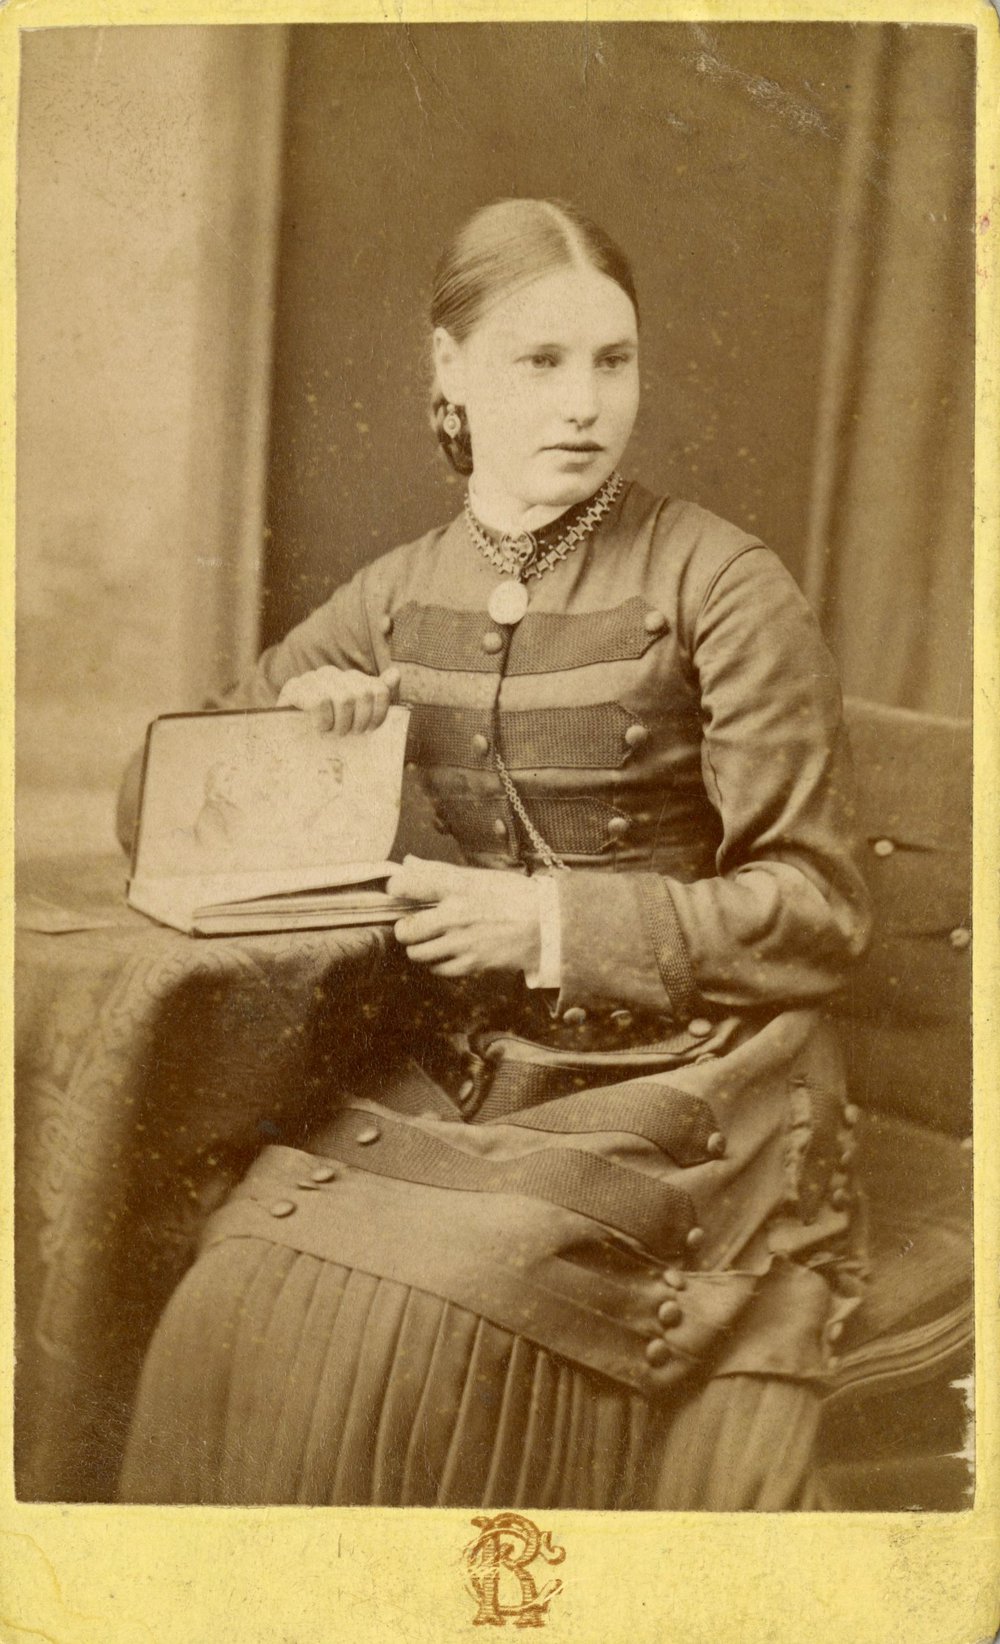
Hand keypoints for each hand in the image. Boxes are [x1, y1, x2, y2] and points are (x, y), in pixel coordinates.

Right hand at [277, 665, 400, 734]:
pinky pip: (320, 701)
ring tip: (333, 733)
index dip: (379, 714)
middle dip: (359, 722)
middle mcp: (332, 674)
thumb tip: (395, 673)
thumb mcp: (358, 719)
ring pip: (344, 698)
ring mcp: (312, 678)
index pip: (379, 689)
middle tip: (348, 734)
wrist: (291, 744)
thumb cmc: (329, 732)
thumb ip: (379, 696)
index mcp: (350, 679)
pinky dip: (324, 721)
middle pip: (363, 695)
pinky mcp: (294, 688)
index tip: (369, 730)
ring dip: (341, 724)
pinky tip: (319, 728)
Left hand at [387, 856, 541, 977]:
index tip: (397, 890)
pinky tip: (446, 953)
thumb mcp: (479, 876)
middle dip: (404, 928)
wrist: (547, 924)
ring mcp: (463, 942)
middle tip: (411, 925)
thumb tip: (408, 863)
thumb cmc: (513, 896)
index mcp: (459, 887)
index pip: (409, 884)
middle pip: (405, 929)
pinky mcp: (473, 964)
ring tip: (428, 941)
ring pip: (418, 953)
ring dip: (418, 948)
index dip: (395, 887)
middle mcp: (457, 915)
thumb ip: (440, 871)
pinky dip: (437, 963)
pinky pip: (438, 969)